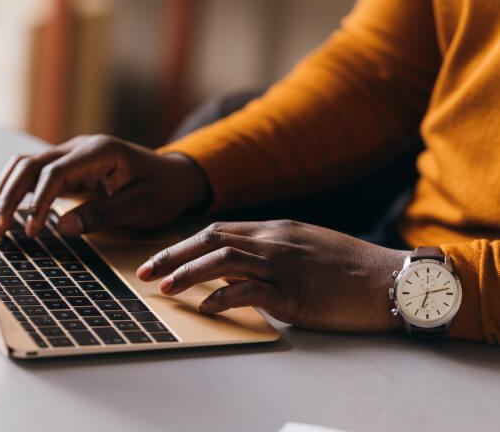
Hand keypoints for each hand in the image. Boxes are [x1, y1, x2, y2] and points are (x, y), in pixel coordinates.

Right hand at [0, 135, 210, 237]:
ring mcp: (72, 155)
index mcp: (100, 150)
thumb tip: (62, 229)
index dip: (38, 201)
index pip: (56, 171)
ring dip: (7, 192)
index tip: (32, 231)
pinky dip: (18, 192)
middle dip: (10, 196)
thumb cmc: (163, 190)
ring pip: (26, 166)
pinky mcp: (69, 168)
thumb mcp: (141, 206)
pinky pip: (35, 176)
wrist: (176, 176)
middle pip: (31, 164)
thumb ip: (103, 215)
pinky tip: (8, 213)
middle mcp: (80, 147)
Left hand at [137, 220, 408, 331]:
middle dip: (172, 255)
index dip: (183, 244)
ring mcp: (284, 265)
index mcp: (275, 229)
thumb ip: (269, 251)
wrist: (392, 279)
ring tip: (165, 288)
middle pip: (211, 240)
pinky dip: (222, 298)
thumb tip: (232, 267)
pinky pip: (249, 292)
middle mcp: (274, 241)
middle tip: (144, 271)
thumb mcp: (305, 246)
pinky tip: (206, 307)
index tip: (159, 258)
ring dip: (189, 274)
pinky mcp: (295, 293)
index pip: (218, 230)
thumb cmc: (349, 266)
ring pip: (223, 261)